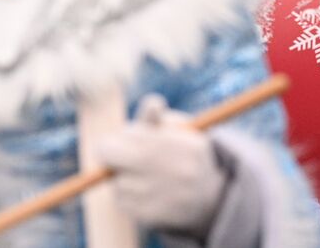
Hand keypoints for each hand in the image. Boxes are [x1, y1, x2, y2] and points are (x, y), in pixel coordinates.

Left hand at [98, 95, 226, 236]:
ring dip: (121, 176)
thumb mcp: (183, 131)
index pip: (132, 137)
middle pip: (116, 159)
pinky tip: (140, 191)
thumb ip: (161, 118)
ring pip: (119, 182)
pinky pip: (122, 202)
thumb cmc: (188, 155)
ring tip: (138, 174)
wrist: (211, 197)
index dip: (118, 139)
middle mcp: (173, 171)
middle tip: (109, 153)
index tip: (114, 140)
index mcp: (182, 145)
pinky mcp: (153, 216)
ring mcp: (163, 195)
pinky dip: (125, 195)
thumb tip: (152, 103)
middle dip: (109, 154)